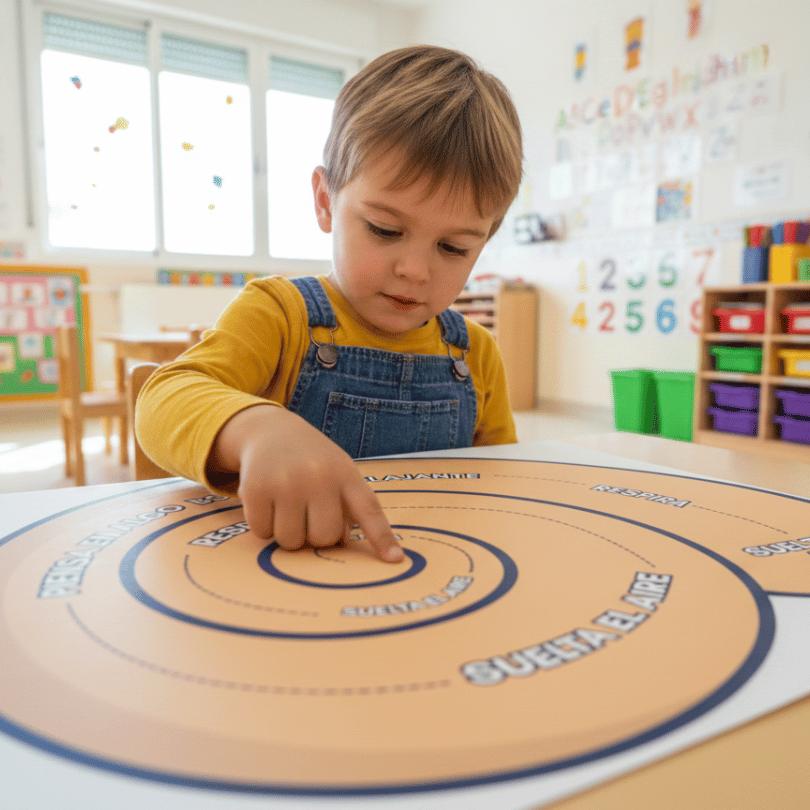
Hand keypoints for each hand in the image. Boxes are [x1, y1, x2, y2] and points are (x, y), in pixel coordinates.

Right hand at [208, 405, 403, 562]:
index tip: (395, 560)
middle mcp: (318, 476)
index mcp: (345, 474)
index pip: (369, 510)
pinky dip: (263, 525)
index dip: (382, 538)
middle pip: (323, 538)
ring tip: (287, 506)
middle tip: (308, 513)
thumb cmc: (312, 461)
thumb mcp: (338, 473)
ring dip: (287, 532)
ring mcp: (286, 482)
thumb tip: (343, 544)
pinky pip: (262, 532)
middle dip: (314, 535)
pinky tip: (267, 501)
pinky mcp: (255, 488)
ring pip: (290, 541)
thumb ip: (348, 508)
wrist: (270, 430)